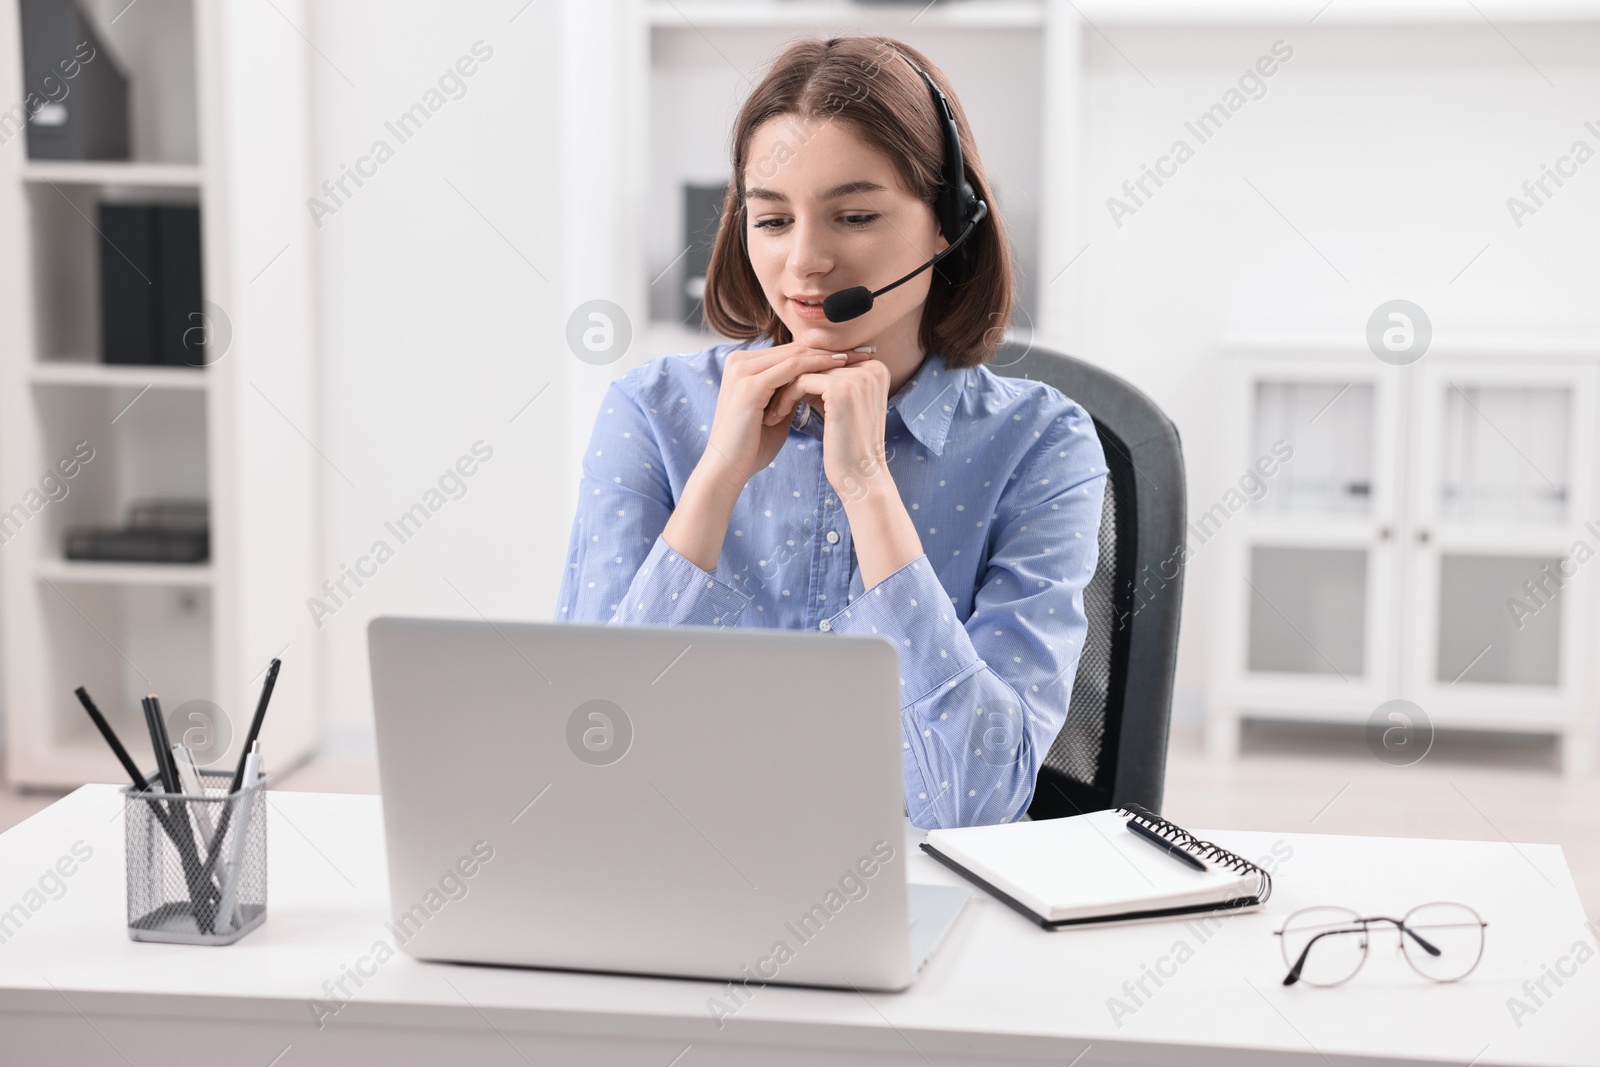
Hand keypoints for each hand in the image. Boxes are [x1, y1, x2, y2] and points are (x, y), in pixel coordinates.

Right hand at [699, 342, 876, 491]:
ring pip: (796, 355)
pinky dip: (818, 366)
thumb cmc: (752, 447)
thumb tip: (817, 383)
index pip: (791, 352)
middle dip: (832, 349)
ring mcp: (743, 370)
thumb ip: (791, 393)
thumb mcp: (776, 412)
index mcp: (744, 365)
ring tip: (859, 355)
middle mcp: (740, 361)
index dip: (824, 353)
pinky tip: (841, 366)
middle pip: (795, 349)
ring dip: (831, 355)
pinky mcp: (750, 384)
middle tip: (865, 350)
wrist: (727, 469)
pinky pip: (792, 368)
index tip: (855, 355)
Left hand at [765, 356, 894, 503]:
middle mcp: (871, 368)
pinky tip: (777, 416)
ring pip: (805, 371)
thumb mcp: (840, 405)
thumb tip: (798, 361)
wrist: (859, 477)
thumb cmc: (847, 446)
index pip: (827, 362)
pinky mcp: (842, 389)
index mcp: (875, 369)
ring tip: (772, 412)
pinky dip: (785, 398)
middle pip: (816, 364)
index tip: (781, 394)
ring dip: (784, 390)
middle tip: (769, 401)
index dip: (801, 377)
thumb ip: (827, 381)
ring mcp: (858, 377)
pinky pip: (801, 382)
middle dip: (790, 382)